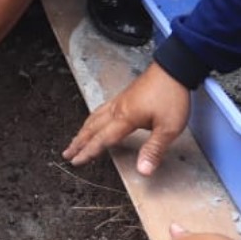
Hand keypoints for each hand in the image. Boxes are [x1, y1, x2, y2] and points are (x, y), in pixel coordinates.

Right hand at [63, 62, 190, 176]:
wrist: (173, 69)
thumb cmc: (171, 96)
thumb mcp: (168, 128)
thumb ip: (154, 150)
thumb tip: (143, 170)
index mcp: (125, 117)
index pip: (101, 139)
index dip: (88, 152)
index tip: (76, 161)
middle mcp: (118, 108)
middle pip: (92, 128)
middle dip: (78, 142)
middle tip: (67, 152)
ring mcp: (120, 100)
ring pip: (94, 117)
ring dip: (83, 130)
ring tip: (76, 139)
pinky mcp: (125, 95)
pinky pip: (101, 109)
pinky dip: (92, 118)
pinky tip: (95, 119)